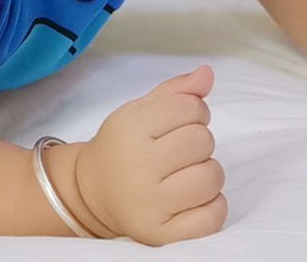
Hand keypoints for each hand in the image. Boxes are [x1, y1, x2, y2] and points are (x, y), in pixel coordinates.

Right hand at [75, 65, 225, 245]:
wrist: (94, 191)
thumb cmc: (123, 146)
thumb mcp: (138, 111)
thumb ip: (174, 91)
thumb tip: (208, 73)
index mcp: (130, 128)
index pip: (188, 107)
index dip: (195, 110)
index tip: (183, 120)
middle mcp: (138, 165)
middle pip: (202, 140)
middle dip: (200, 140)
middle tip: (182, 148)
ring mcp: (151, 203)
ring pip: (211, 178)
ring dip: (208, 172)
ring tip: (188, 172)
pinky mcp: (163, 234)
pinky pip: (212, 216)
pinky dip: (212, 205)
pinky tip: (194, 197)